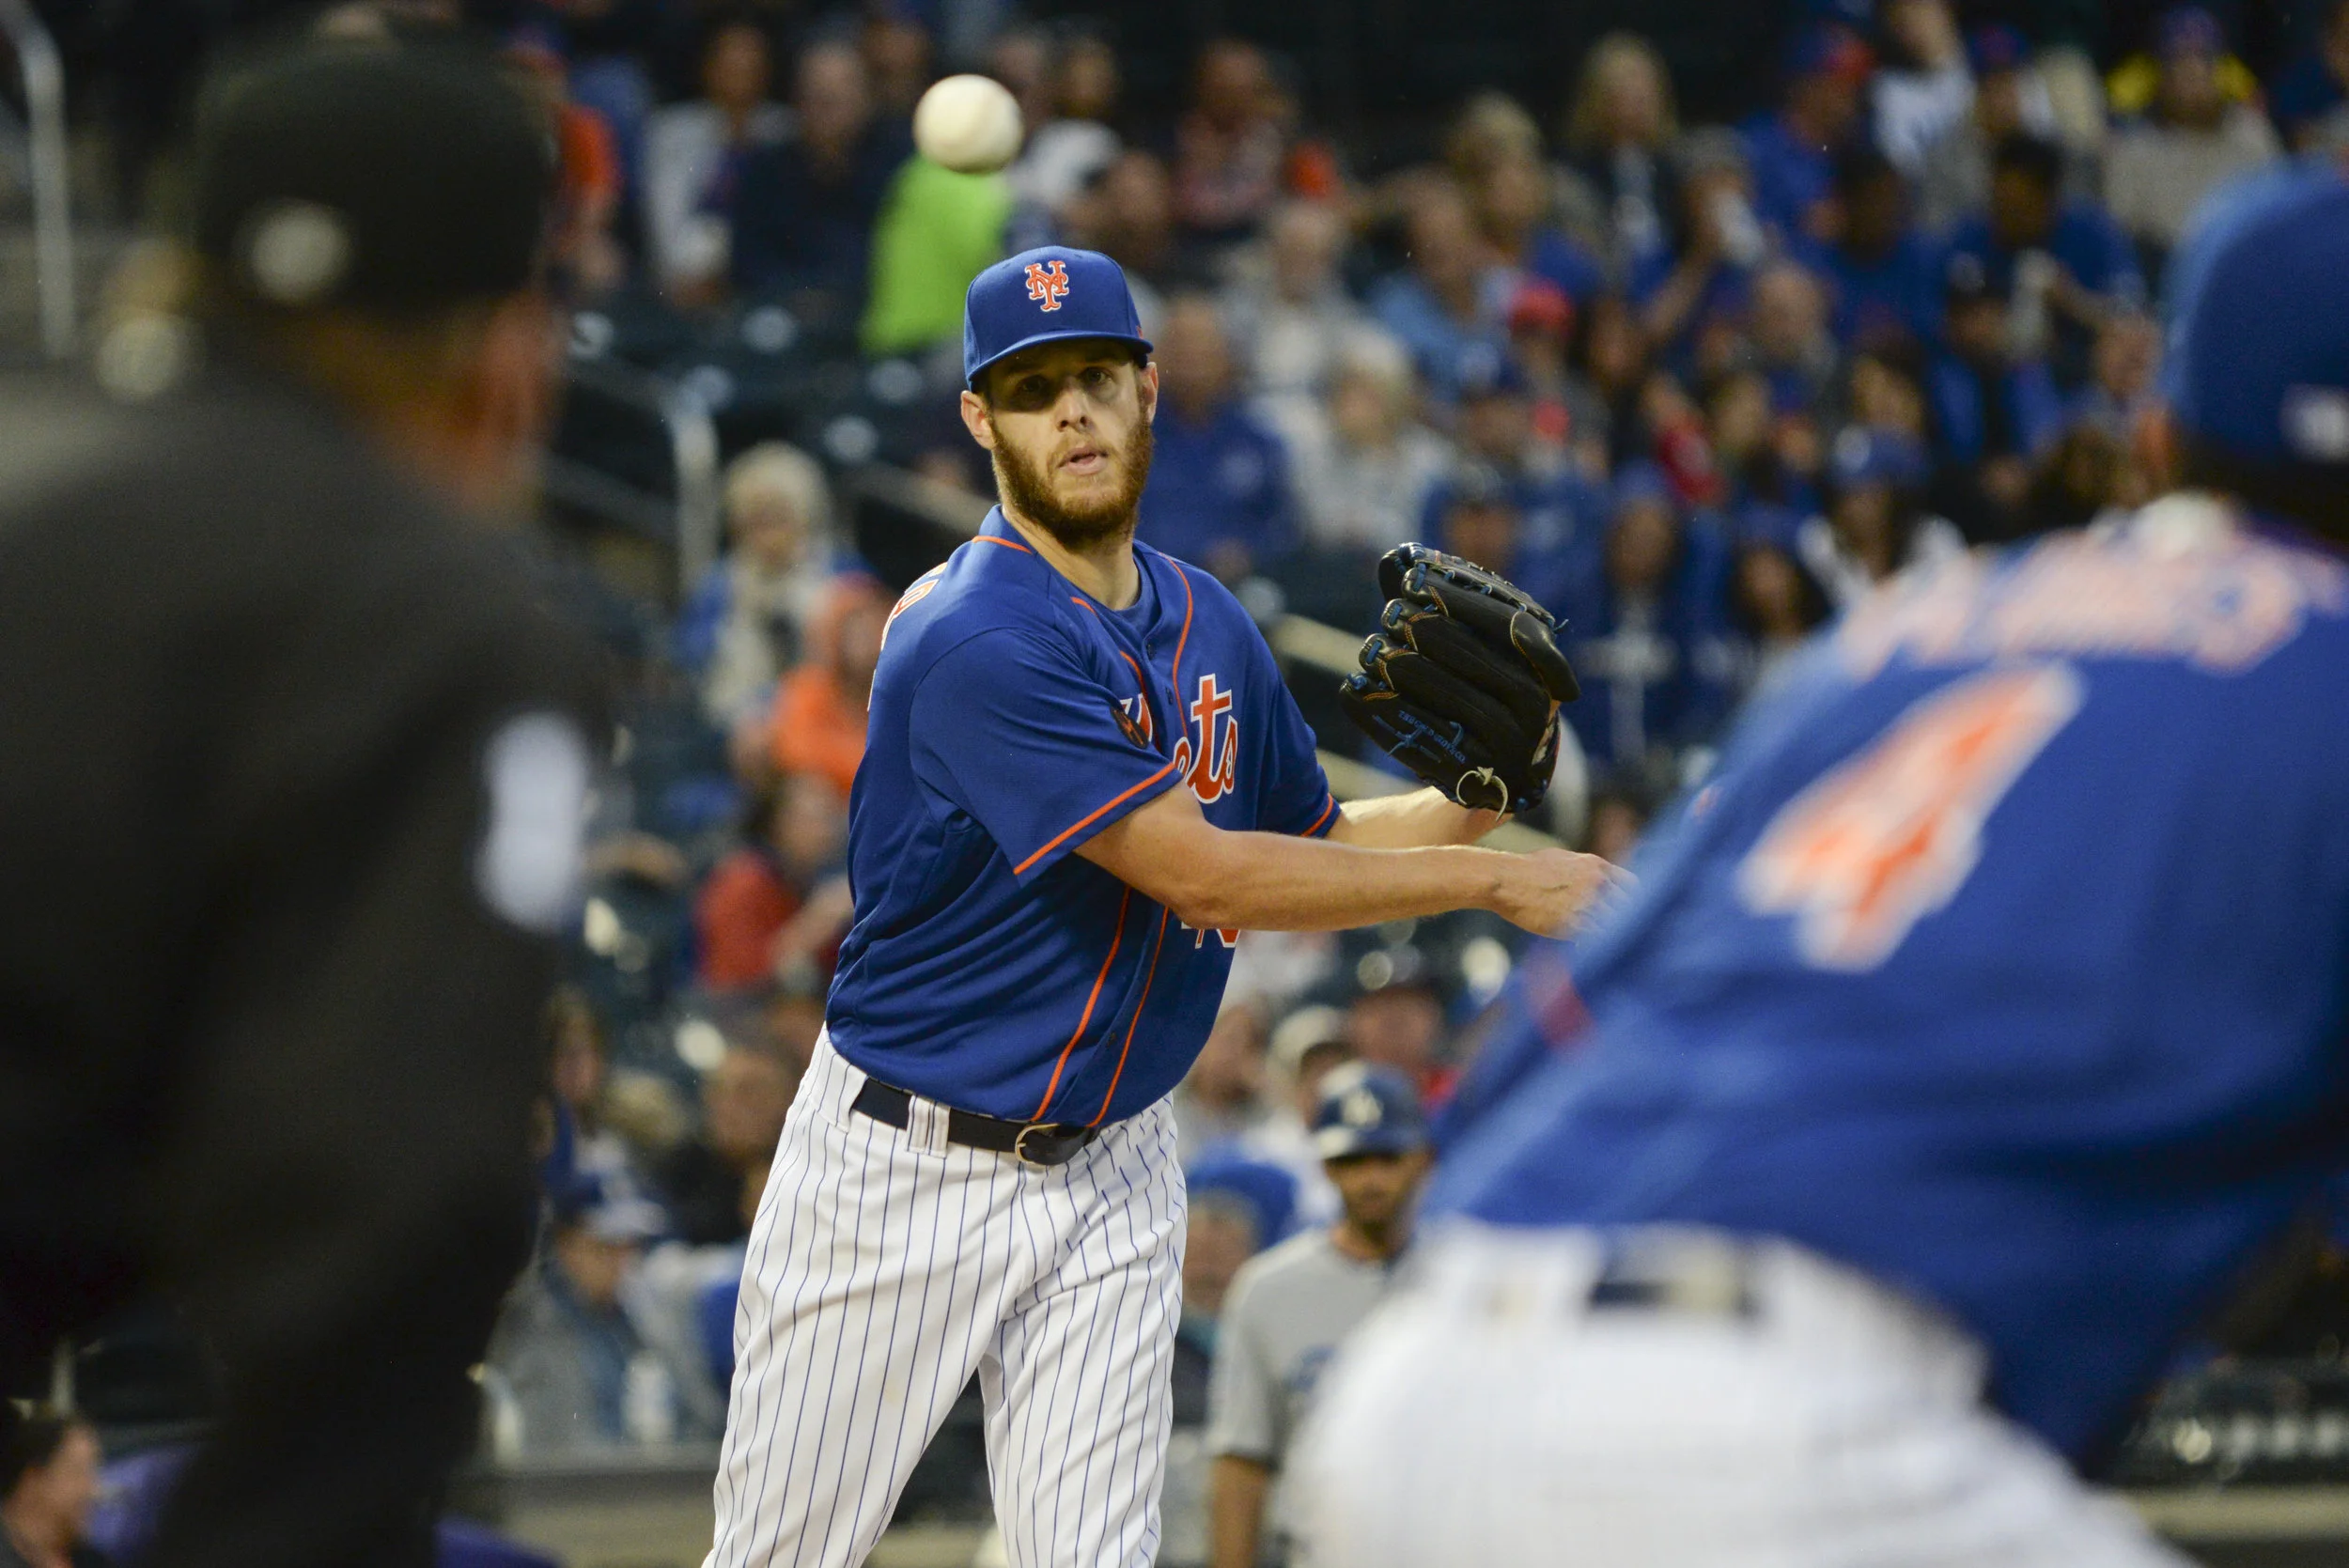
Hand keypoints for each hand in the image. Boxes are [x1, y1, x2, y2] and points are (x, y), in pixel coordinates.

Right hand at [1489, 849, 1625, 935]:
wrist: (1506, 882)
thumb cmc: (1528, 869)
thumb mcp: (1563, 859)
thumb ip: (1585, 869)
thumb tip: (1595, 877)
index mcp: (1596, 866)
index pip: (1632, 885)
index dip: (1631, 899)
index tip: (1627, 911)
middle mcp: (1596, 883)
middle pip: (1628, 906)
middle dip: (1626, 919)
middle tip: (1623, 932)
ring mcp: (1586, 903)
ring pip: (1615, 924)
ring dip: (1612, 934)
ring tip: (1608, 944)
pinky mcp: (1573, 923)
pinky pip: (1596, 938)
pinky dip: (1596, 944)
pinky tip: (1588, 947)